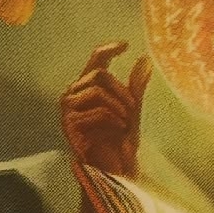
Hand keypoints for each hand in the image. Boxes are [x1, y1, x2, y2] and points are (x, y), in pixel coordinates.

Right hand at [62, 42, 150, 175]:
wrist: (114, 168)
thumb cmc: (120, 139)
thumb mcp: (132, 109)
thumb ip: (136, 85)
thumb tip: (145, 59)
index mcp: (88, 86)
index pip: (96, 59)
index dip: (109, 49)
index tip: (126, 44)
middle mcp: (74, 93)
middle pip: (99, 74)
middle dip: (122, 90)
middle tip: (134, 108)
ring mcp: (68, 108)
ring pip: (97, 90)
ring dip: (118, 106)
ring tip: (125, 122)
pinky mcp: (68, 124)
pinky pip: (95, 110)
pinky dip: (112, 119)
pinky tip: (118, 129)